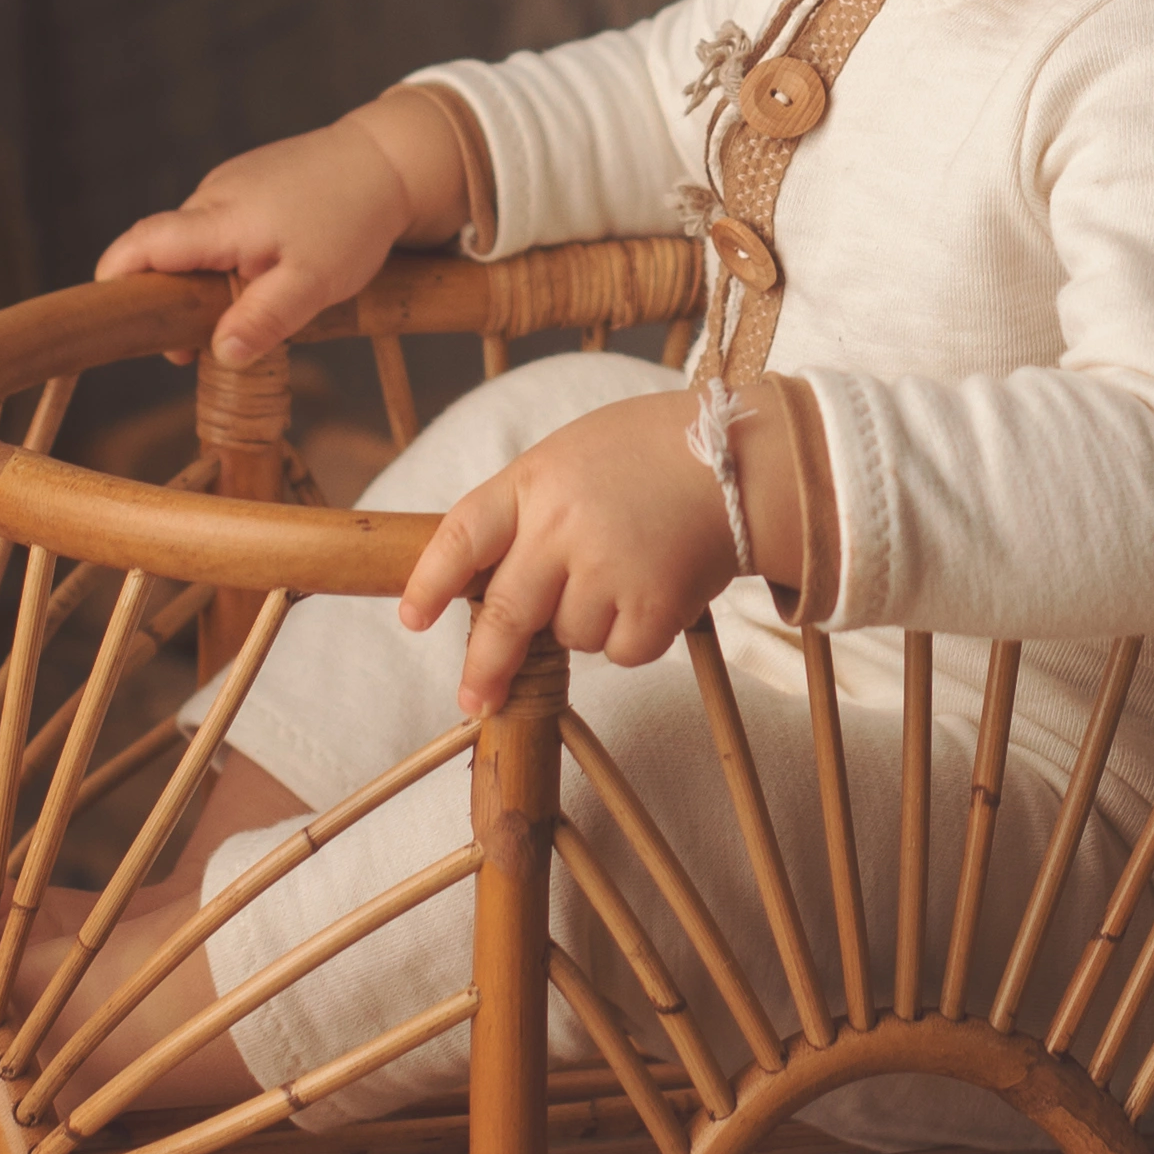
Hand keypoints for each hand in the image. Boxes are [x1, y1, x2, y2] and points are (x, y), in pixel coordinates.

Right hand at [94, 91, 466, 363]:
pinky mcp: (250, 182)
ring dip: (204, 282)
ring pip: (196, 242)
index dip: (115, 278)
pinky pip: (219, 227)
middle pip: (164, 251)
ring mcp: (231, 184)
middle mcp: (214, 196)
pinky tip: (264, 276)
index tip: (109, 315)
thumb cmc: (353, 221)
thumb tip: (218, 355)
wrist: (391, 160)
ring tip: (247, 313)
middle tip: (196, 351)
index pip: (142, 244)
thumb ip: (264, 319)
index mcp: (221, 218)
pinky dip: (226, 258)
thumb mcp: (314, 283)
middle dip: (169, 301)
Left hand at [399, 393, 801, 713]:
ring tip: (625, 573)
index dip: (430, 581)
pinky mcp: (654, 603)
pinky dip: (635, 638)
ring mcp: (607, 567)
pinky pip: (622, 652)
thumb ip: (529, 510)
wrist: (741, 456)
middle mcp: (562, 527)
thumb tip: (487, 582)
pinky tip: (656, 592)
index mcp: (535, 481)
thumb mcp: (571, 456)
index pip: (461, 535)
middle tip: (473, 700)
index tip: (412, 618)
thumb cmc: (649, 453)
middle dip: (484, 665)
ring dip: (587, 624)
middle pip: (504, 614)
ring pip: (570, 636)